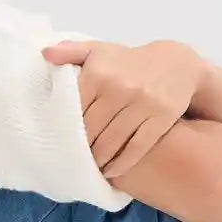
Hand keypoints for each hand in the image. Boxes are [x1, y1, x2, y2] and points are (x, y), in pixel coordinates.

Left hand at [41, 38, 204, 176]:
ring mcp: (142, 104)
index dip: (65, 128)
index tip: (58, 141)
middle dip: (80, 148)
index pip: (74, 109)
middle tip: (72, 161)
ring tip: (89, 168)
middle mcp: (119, 88)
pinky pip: (137, 147)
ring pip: (112, 142)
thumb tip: (45, 54)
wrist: (177, 63)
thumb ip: (71, 51)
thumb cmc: (129, 61)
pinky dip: (122, 163)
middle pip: (91, 130)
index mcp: (99, 73)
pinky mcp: (161, 118)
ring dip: (98, 160)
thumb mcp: (100, 50)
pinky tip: (111, 171)